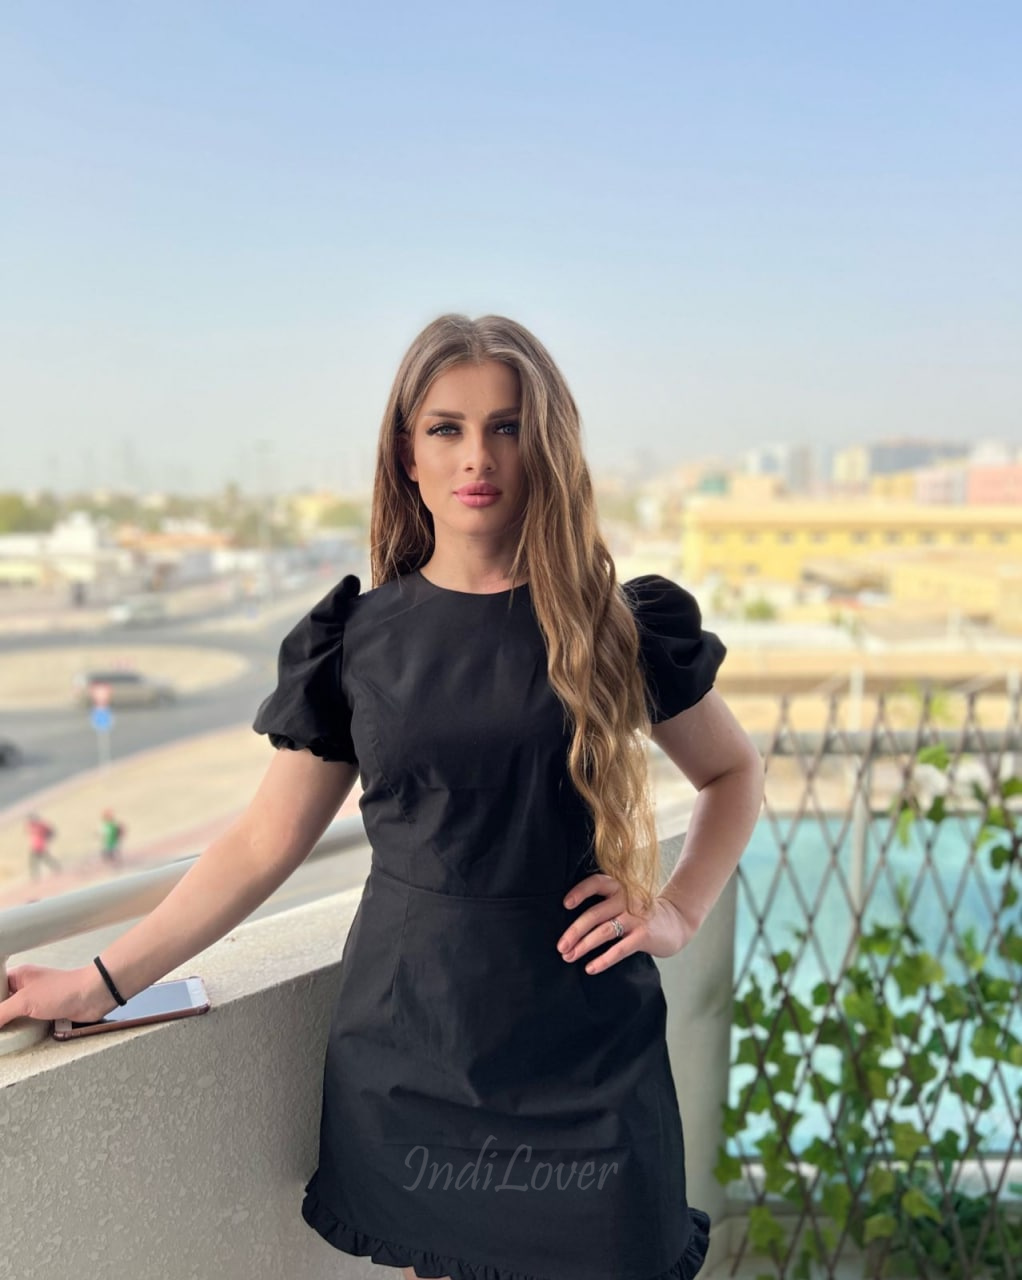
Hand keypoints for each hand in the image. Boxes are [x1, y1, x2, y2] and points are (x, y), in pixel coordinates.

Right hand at [0, 963, 117, 1029]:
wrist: (92, 996)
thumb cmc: (62, 990)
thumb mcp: (25, 1001)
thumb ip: (1, 1012)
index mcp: (19, 976)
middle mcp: (26, 987)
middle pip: (3, 1003)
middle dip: (0, 1016)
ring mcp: (37, 1000)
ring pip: (15, 1014)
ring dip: (9, 1025)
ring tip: (3, 1036)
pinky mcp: (46, 1012)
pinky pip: (28, 1022)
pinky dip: (22, 1030)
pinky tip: (16, 1038)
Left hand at [556, 873, 695, 974]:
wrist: (676, 922)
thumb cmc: (640, 913)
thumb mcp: (624, 901)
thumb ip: (604, 905)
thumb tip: (570, 925)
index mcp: (618, 888)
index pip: (596, 883)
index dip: (580, 892)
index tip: (565, 904)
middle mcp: (626, 899)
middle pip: (594, 914)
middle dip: (574, 931)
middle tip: (560, 946)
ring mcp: (636, 918)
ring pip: (604, 931)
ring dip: (584, 946)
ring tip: (568, 957)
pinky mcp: (644, 936)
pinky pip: (619, 949)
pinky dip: (603, 960)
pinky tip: (591, 968)